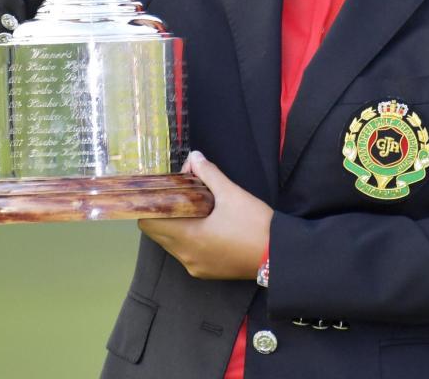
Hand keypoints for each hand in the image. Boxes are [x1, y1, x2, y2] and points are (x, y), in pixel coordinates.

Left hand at [138, 152, 272, 279]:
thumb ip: (209, 173)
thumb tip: (194, 157)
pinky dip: (188, 237)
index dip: (151, 205)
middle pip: (159, 233)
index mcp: (188, 238)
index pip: (149, 224)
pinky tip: (205, 222)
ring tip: (194, 205)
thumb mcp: (231, 193)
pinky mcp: (208, 271)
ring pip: (172, 243)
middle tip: (179, 192)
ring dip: (177, 224)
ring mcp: (196, 267)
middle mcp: (186, 256)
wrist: (279, 256)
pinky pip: (187, 252)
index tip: (162, 190)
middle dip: (165, 212)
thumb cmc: (254, 224)